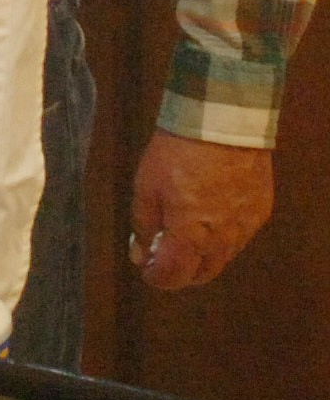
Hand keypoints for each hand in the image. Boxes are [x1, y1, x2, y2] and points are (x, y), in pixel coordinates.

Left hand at [129, 129, 273, 288]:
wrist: (222, 121)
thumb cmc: (178, 152)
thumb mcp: (146, 185)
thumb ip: (143, 225)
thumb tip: (140, 254)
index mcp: (190, 238)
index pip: (173, 278)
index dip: (156, 277)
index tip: (147, 267)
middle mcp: (221, 242)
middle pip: (202, 274)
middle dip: (181, 271)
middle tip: (165, 255)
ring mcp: (245, 228)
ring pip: (223, 257)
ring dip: (203, 253)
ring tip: (188, 231)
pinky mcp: (260, 211)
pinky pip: (240, 235)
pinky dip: (224, 234)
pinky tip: (212, 213)